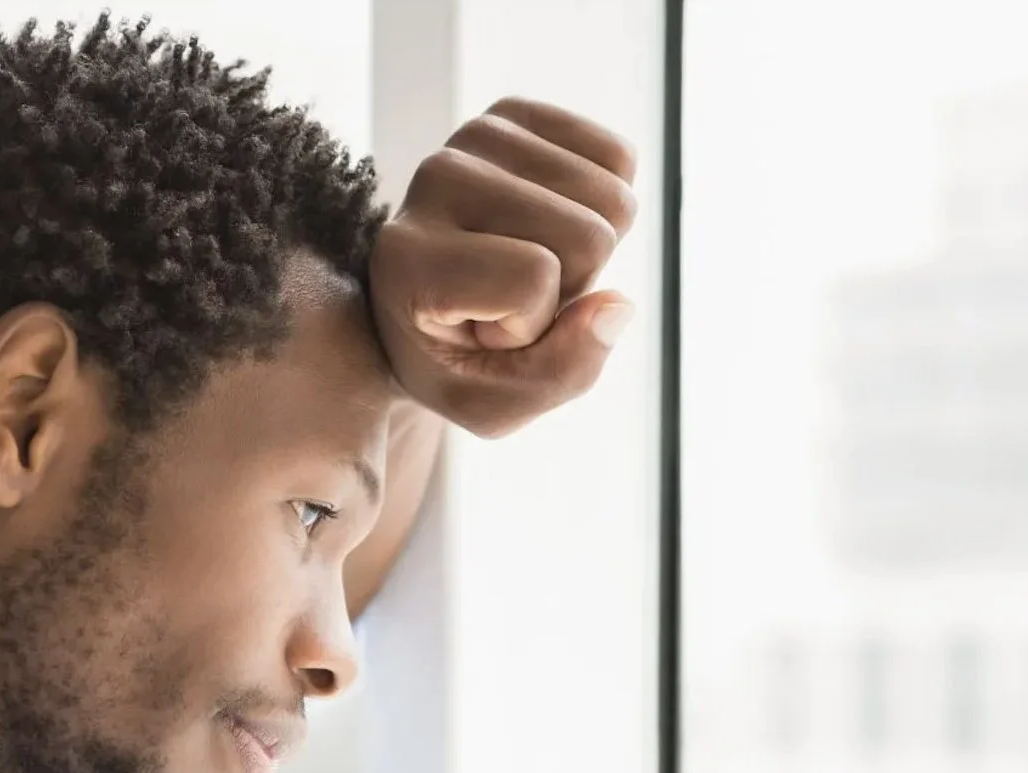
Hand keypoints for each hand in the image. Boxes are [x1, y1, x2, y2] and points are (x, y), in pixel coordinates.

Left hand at [368, 99, 639, 439]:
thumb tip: (618, 304)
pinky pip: (619, 157)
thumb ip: (559, 374)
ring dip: (586, 249)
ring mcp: (473, 137)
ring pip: (612, 197)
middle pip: (587, 237)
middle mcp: (433, 179)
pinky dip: (605, 204)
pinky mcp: (513, 113)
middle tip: (512, 298)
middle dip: (570, 287)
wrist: (426, 306)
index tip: (485, 333)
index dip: (532, 325)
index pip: (532, 278)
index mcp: (408, 257)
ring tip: (525, 263)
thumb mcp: (495, 405)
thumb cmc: (459, 362)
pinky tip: (551, 223)